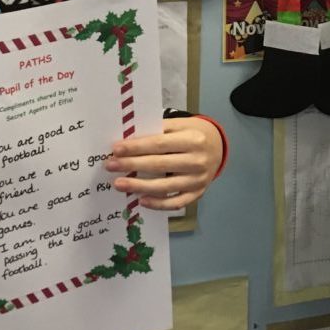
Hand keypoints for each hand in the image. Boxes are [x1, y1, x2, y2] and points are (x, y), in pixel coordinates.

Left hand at [104, 115, 223, 210]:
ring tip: (118, 184)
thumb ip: (158, 131)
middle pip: (159, 165)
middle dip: (131, 165)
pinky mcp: (197, 194)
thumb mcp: (180, 125)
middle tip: (110, 165)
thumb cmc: (193, 133)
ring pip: (165, 186)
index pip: (159, 144)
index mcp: (192, 139)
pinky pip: (175, 202)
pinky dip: (158, 204)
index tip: (116, 149)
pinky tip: (141, 200)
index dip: (136, 147)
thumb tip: (129, 141)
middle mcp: (197, 161)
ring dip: (139, 186)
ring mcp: (198, 180)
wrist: (219, 147)